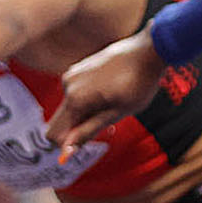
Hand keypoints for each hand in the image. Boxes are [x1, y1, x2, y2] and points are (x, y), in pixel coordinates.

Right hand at [47, 31, 164, 152]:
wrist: (147, 52)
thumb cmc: (138, 84)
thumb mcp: (116, 114)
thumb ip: (88, 131)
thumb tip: (66, 150)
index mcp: (75, 99)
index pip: (54, 135)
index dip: (69, 145)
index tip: (93, 141)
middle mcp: (68, 85)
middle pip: (62, 121)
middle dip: (80, 130)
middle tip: (108, 127)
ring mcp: (72, 74)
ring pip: (71, 107)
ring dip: (87, 115)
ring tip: (113, 107)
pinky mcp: (79, 68)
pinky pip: (76, 93)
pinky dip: (89, 102)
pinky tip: (109, 95)